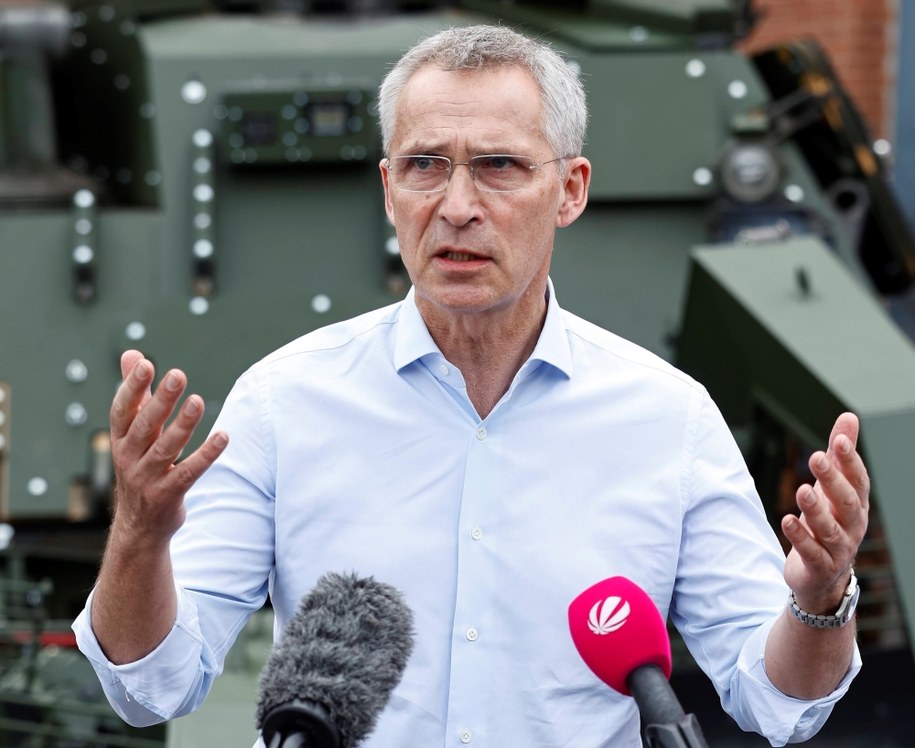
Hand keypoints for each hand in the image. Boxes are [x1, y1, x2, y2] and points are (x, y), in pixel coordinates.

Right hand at [109, 350, 228, 544]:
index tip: (145, 364)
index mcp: (119, 439)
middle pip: (144, 426)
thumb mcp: (133, 433)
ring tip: (198, 402)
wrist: (139, 526)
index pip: (122, 410)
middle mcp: (129, 457)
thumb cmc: (139, 466)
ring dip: (183, 425)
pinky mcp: (167, 495)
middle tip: (177, 374)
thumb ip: (136, 394)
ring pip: (166, 448)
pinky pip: (188, 472)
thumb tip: (131, 354)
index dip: (131, 387)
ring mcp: (147, 478)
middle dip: (160, 400)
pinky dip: (206, 455)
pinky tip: (223, 437)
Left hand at [781, 412, 869, 612]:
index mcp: (856, 505)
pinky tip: (786, 520)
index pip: (857, 480)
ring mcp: (837, 548)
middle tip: (816, 457)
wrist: (822, 576)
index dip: (849, 461)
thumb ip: (840, 455)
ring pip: (830, 528)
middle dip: (833, 480)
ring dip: (815, 509)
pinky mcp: (819, 566)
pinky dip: (800, 536)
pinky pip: (811, 551)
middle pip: (846, 502)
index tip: (838, 440)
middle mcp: (852, 526)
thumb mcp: (832, 487)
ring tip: (801, 489)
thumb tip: (849, 417)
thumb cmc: (828, 522)